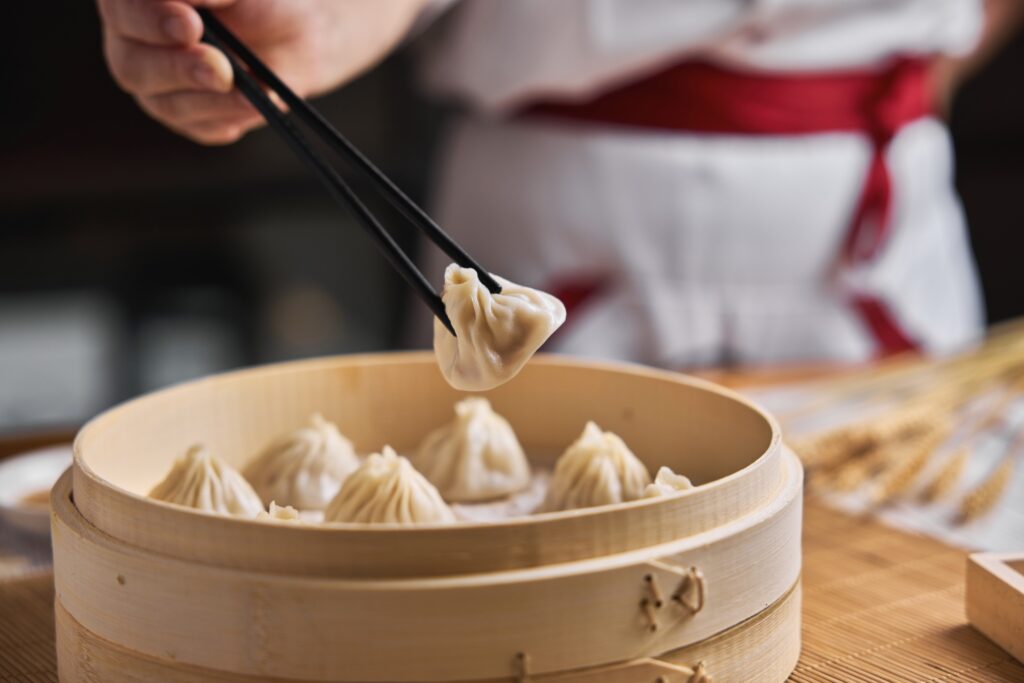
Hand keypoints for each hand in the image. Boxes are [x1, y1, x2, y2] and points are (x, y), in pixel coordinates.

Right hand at [97, 0, 428, 143]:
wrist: (321, 23)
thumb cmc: (293, 0)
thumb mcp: (269, 0)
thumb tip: (194, 5)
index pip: (124, 3)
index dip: (147, 12)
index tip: (192, 20)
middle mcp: (145, 28)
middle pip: (129, 58)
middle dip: (174, 66)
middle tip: (220, 66)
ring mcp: (163, 71)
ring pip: (155, 98)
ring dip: (204, 102)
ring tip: (252, 95)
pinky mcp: (191, 109)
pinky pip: (195, 127)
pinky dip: (222, 123)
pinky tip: (252, 113)